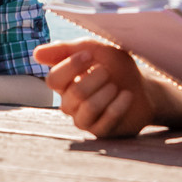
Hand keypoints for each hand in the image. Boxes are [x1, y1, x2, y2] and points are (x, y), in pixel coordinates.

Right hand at [36, 38, 155, 137]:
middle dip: (94, 78)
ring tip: (116, 86)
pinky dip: (118, 105)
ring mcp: (85, 120)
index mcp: (64, 84)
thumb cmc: (117, 68)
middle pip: (73, 94)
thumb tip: (36, 54)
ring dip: (106, 93)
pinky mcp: (101, 132)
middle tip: (107, 71)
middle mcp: (70, 104)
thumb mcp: (95, 50)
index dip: (70, 67)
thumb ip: (66, 49)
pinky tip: (127, 96)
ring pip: (88, 108)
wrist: (145, 89)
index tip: (89, 55)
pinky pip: (105, 121)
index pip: (53, 80)